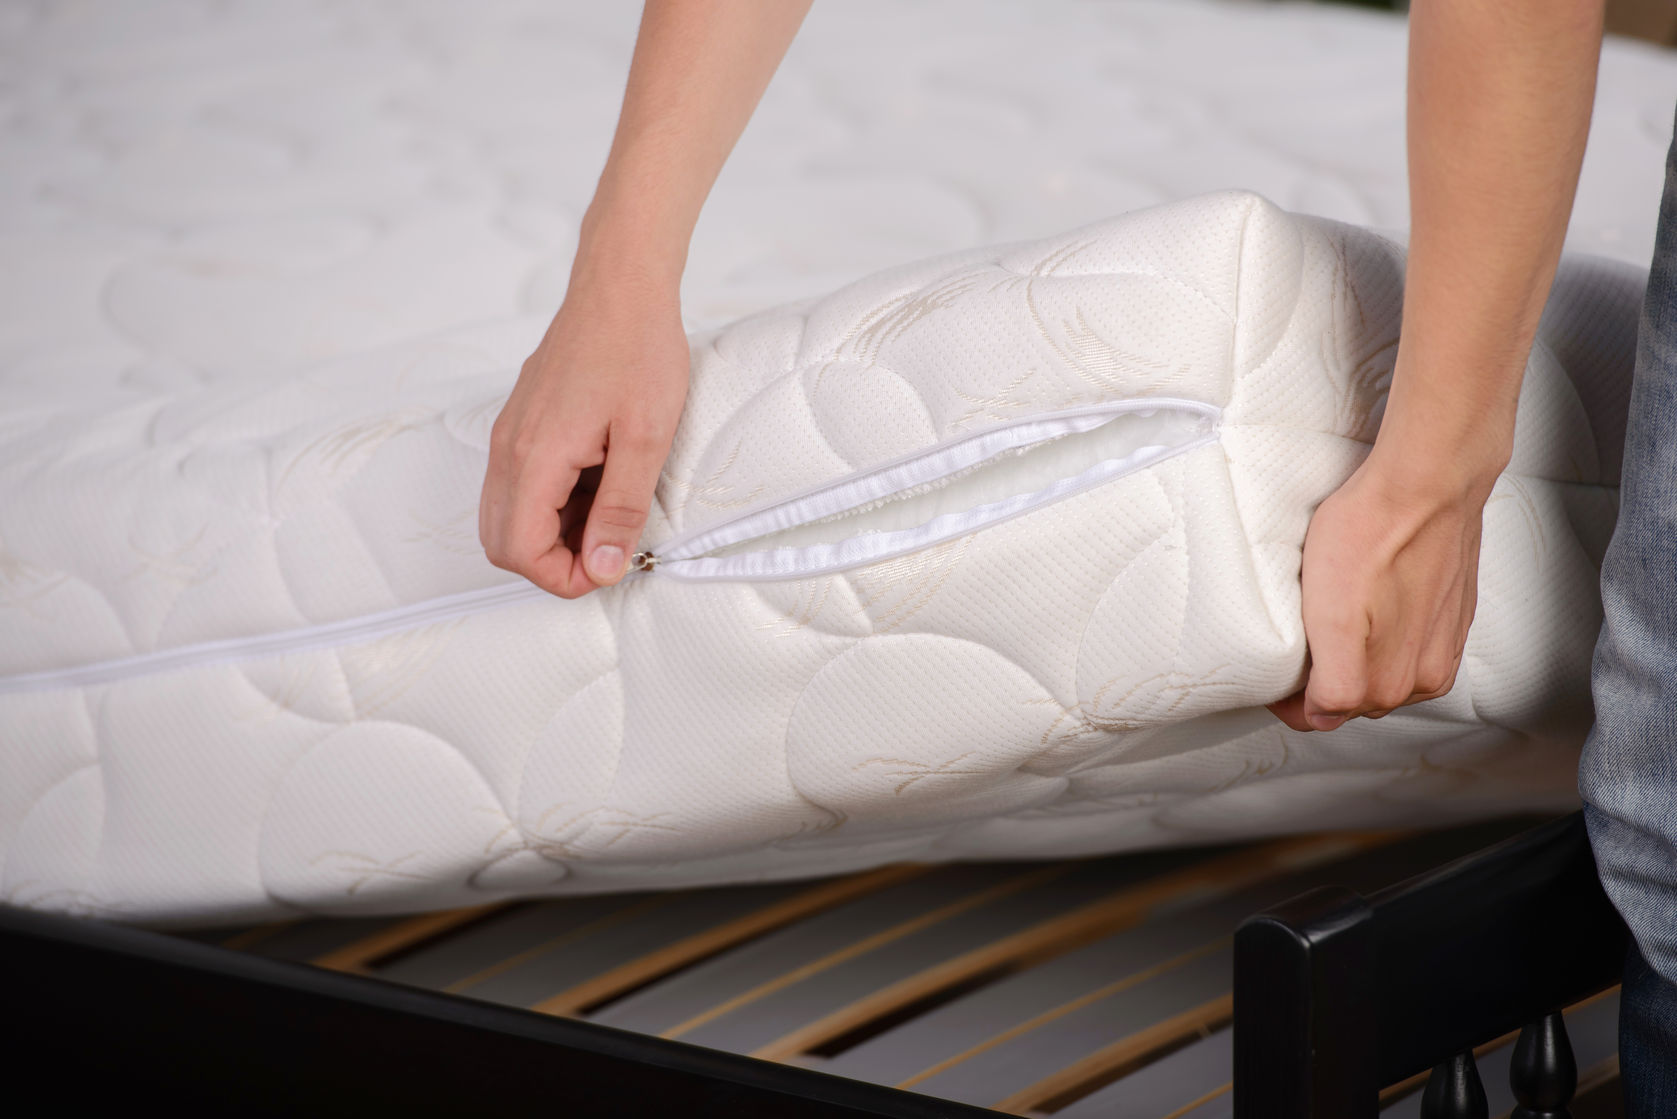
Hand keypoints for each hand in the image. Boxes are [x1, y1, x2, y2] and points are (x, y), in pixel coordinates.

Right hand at [479, 262, 689, 597]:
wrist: (619, 287)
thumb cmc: (638, 351)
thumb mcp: (646, 438)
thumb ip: (621, 509)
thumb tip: (604, 569)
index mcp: (535, 456)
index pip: (518, 550)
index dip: (563, 578)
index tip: (609, 567)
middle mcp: (509, 448)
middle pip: (500, 541)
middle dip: (552, 562)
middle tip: (608, 549)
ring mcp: (510, 434)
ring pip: (507, 515)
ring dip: (553, 532)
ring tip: (611, 512)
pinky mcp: (521, 424)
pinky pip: (519, 484)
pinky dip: (552, 503)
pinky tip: (599, 483)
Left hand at [1266, 449, 1491, 731]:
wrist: (1426, 484)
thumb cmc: (1370, 536)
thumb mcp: (1331, 618)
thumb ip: (1334, 684)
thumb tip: (1323, 717)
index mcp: (1390, 683)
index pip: (1322, 715)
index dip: (1289, 698)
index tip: (1272, 675)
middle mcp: (1424, 675)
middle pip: (1355, 699)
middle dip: (1323, 681)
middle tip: (1296, 645)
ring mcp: (1442, 645)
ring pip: (1383, 674)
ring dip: (1356, 661)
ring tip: (1331, 625)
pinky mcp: (1452, 617)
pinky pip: (1411, 646)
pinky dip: (1386, 639)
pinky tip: (1371, 609)